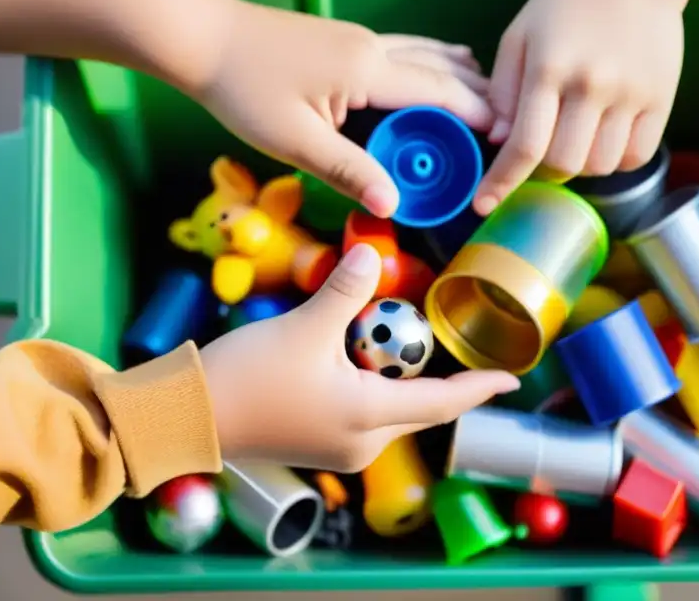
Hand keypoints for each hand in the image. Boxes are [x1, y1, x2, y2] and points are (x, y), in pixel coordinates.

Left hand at [192, 0, 492, 218]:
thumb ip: (348, 170)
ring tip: (489, 89)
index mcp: (368, 69)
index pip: (439, 94)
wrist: (200, 36)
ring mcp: (357, 39)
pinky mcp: (341, 41)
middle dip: (477, 96)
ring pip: (423, 54)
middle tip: (511, 123)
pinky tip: (432, 63)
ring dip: (457, 74)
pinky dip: (429, 61)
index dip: (479, 116)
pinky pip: (402, 51)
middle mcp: (372, 47)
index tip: (511, 136)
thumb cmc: (243, 89)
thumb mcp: (294, 140)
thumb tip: (393, 203)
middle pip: (440, 71)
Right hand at [199, 244, 519, 472]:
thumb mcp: (304, 326)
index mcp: (368, 418)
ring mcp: (338, 447)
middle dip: (441, 378)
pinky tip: (363, 352)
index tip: (512, 379)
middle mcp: (361, 443)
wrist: (186, 415)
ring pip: (389, 407)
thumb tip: (372, 252)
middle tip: (460, 344)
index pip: (442, 403)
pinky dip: (372, 382)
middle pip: (418, 406)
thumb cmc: (248, 376)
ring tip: (406, 338)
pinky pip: (363, 411)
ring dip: (400, 375)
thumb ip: (344, 289)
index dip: (479, 388)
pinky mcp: (316, 441)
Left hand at [473, 0, 687, 214]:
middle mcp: (592, 83)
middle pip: (563, 163)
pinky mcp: (660, 99)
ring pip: (599, 167)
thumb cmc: (565, 4)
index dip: (501, 181)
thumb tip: (498, 141)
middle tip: (540, 151)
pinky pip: (635, 157)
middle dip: (543, 170)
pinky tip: (603, 136)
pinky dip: (614, 160)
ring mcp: (631, 93)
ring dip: (579, 164)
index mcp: (550, 67)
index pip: (524, 144)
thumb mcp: (520, 35)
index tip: (483, 204)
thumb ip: (503, 90)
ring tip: (574, 136)